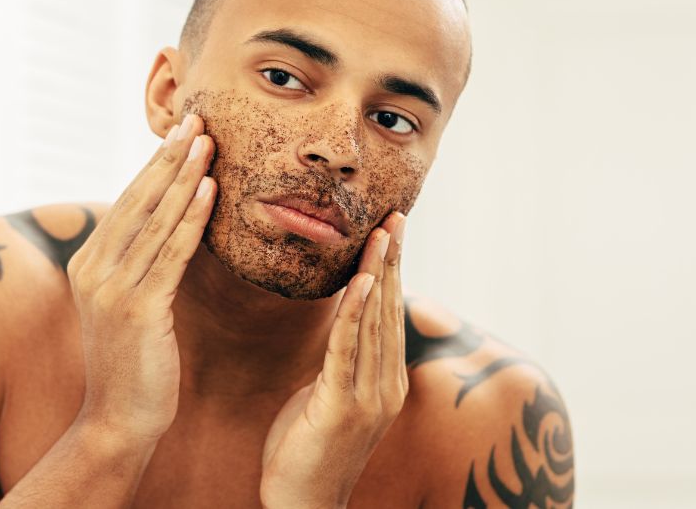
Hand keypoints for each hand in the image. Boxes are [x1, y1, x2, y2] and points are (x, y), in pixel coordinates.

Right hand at [66, 114, 215, 444]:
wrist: (119, 421)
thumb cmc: (133, 363)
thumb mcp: (129, 304)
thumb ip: (140, 264)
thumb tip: (169, 226)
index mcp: (89, 264)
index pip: (127, 202)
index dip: (156, 165)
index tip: (182, 132)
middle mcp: (93, 270)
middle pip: (138, 200)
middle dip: (169, 158)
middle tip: (196, 119)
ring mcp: (111, 289)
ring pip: (155, 220)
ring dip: (184, 177)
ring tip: (208, 142)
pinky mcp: (137, 309)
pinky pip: (170, 253)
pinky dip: (191, 218)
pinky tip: (209, 191)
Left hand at [260, 213, 408, 508]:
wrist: (300, 504)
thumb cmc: (305, 449)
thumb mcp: (326, 395)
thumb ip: (338, 360)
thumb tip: (338, 323)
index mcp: (383, 380)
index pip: (388, 313)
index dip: (392, 269)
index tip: (392, 228)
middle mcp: (385, 385)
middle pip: (389, 311)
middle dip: (392, 261)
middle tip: (395, 216)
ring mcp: (369, 398)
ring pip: (375, 324)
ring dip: (378, 276)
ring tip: (381, 235)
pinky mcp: (343, 408)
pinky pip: (349, 351)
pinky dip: (356, 314)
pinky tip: (360, 283)